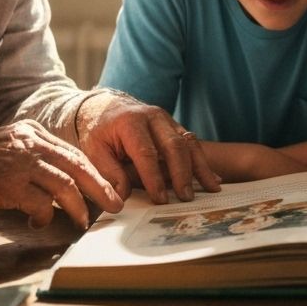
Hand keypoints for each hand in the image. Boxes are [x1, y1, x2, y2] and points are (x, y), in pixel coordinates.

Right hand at [0, 121, 121, 228]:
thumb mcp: (6, 144)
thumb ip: (31, 153)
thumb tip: (59, 177)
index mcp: (33, 132)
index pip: (74, 152)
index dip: (94, 172)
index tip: (107, 187)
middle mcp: (31, 143)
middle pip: (79, 166)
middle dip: (101, 188)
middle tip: (114, 204)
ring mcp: (21, 163)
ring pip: (66, 186)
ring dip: (79, 207)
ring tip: (84, 221)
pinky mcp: (8, 185)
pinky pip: (40, 204)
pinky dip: (46, 216)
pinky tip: (40, 221)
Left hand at [74, 91, 220, 202]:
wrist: (104, 106)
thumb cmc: (99, 132)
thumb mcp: (94, 152)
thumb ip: (109, 174)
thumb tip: (122, 198)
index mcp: (130, 123)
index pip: (146, 152)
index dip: (154, 177)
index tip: (160, 199)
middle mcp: (154, 117)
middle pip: (174, 145)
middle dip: (182, 173)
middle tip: (187, 197)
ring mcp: (168, 120)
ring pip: (189, 143)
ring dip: (200, 167)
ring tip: (210, 188)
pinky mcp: (175, 127)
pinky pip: (192, 143)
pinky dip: (202, 161)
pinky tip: (212, 178)